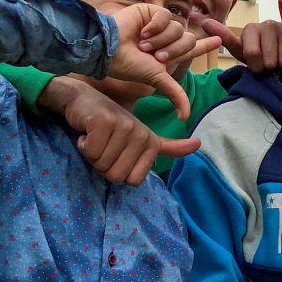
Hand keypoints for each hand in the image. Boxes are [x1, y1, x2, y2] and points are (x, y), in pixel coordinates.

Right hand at [45, 78, 201, 185]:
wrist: (82, 100)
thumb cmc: (109, 124)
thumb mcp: (141, 137)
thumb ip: (168, 146)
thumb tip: (199, 144)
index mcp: (150, 142)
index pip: (133, 181)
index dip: (119, 174)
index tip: (117, 156)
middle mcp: (141, 134)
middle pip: (116, 176)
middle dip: (103, 166)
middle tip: (103, 146)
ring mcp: (124, 126)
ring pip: (102, 165)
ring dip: (92, 155)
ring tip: (95, 137)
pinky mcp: (104, 122)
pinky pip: (91, 152)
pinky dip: (83, 145)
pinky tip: (86, 132)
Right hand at [112, 4, 221, 119]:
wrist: (109, 50)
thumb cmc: (129, 66)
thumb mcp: (157, 79)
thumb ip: (175, 94)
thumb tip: (185, 118)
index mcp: (170, 54)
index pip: (192, 49)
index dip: (206, 45)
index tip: (219, 40)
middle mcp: (166, 39)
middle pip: (189, 40)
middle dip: (174, 50)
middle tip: (155, 56)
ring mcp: (159, 25)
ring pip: (179, 29)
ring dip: (161, 39)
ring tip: (143, 44)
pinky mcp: (152, 11)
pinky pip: (166, 16)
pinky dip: (156, 25)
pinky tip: (143, 31)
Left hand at [208, 18, 281, 72]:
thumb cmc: (259, 57)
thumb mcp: (241, 51)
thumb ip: (225, 38)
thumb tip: (205, 22)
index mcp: (251, 28)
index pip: (252, 53)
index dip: (255, 66)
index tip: (257, 66)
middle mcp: (268, 24)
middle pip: (268, 60)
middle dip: (269, 68)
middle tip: (270, 64)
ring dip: (281, 66)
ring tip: (280, 61)